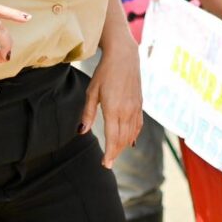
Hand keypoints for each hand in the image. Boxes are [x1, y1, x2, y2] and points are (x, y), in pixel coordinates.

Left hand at [82, 42, 142, 168]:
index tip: (106, 164)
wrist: (124, 56)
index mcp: (113, 109)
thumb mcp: (91, 92)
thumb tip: (82, 132)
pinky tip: (131, 141)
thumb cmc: (104, 72)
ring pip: (132, 133)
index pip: (112, 137)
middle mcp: (127, 111)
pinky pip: (138, 124)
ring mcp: (135, 107)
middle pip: (123, 139)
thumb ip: (88, 113)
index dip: (109, 153)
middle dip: (116, 152)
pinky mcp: (140, 103)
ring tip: (116, 152)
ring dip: (124, 145)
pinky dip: (134, 135)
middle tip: (109, 162)